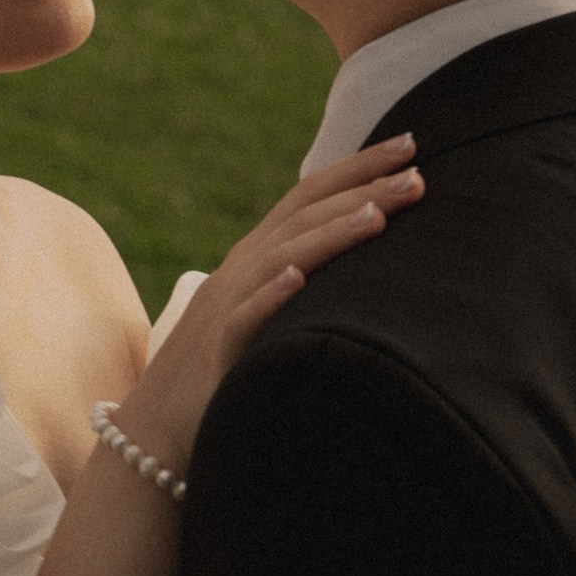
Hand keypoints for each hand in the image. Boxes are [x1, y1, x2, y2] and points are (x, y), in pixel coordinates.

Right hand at [116, 134, 423, 467]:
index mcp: (256, 256)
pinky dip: (270, 294)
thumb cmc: (222, 372)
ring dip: (330, 233)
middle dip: (361, 190)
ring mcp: (226, 305)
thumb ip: (301, 282)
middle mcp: (240, 269)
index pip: (310, 195)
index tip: (410, 144)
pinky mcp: (218, 351)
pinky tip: (298, 278)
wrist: (157, 430)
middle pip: (304, 215)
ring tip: (378, 215)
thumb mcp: (265, 313)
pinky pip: (245, 318)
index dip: (357, 167)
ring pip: (281, 256)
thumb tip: (367, 265)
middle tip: (418, 174)